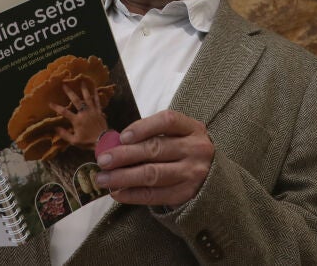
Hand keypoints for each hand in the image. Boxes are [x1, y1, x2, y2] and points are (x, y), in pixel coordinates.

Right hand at [51, 79, 107, 149]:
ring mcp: (92, 111)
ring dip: (84, 89)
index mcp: (77, 120)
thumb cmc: (87, 142)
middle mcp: (84, 113)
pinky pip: (97, 101)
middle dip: (69, 92)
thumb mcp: (74, 141)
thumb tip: (55, 128)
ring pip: (87, 98)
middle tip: (64, 84)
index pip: (64, 112)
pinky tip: (95, 88)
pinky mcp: (99, 111)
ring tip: (82, 81)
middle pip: (76, 100)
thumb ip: (64, 134)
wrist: (103, 141)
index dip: (56, 107)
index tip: (50, 103)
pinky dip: (96, 95)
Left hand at [94, 109, 213, 207]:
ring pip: (153, 174)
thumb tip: (114, 144)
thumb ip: (152, 136)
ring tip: (103, 178)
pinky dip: (132, 194)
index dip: (143, 127)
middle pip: (156, 149)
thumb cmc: (185, 151)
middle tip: (103, 160)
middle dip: (125, 155)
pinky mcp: (185, 193)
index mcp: (193, 128)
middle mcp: (195, 149)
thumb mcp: (178, 136)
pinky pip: (154, 195)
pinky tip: (117, 192)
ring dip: (123, 176)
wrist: (213, 177)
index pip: (168, 121)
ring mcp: (192, 173)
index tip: (122, 136)